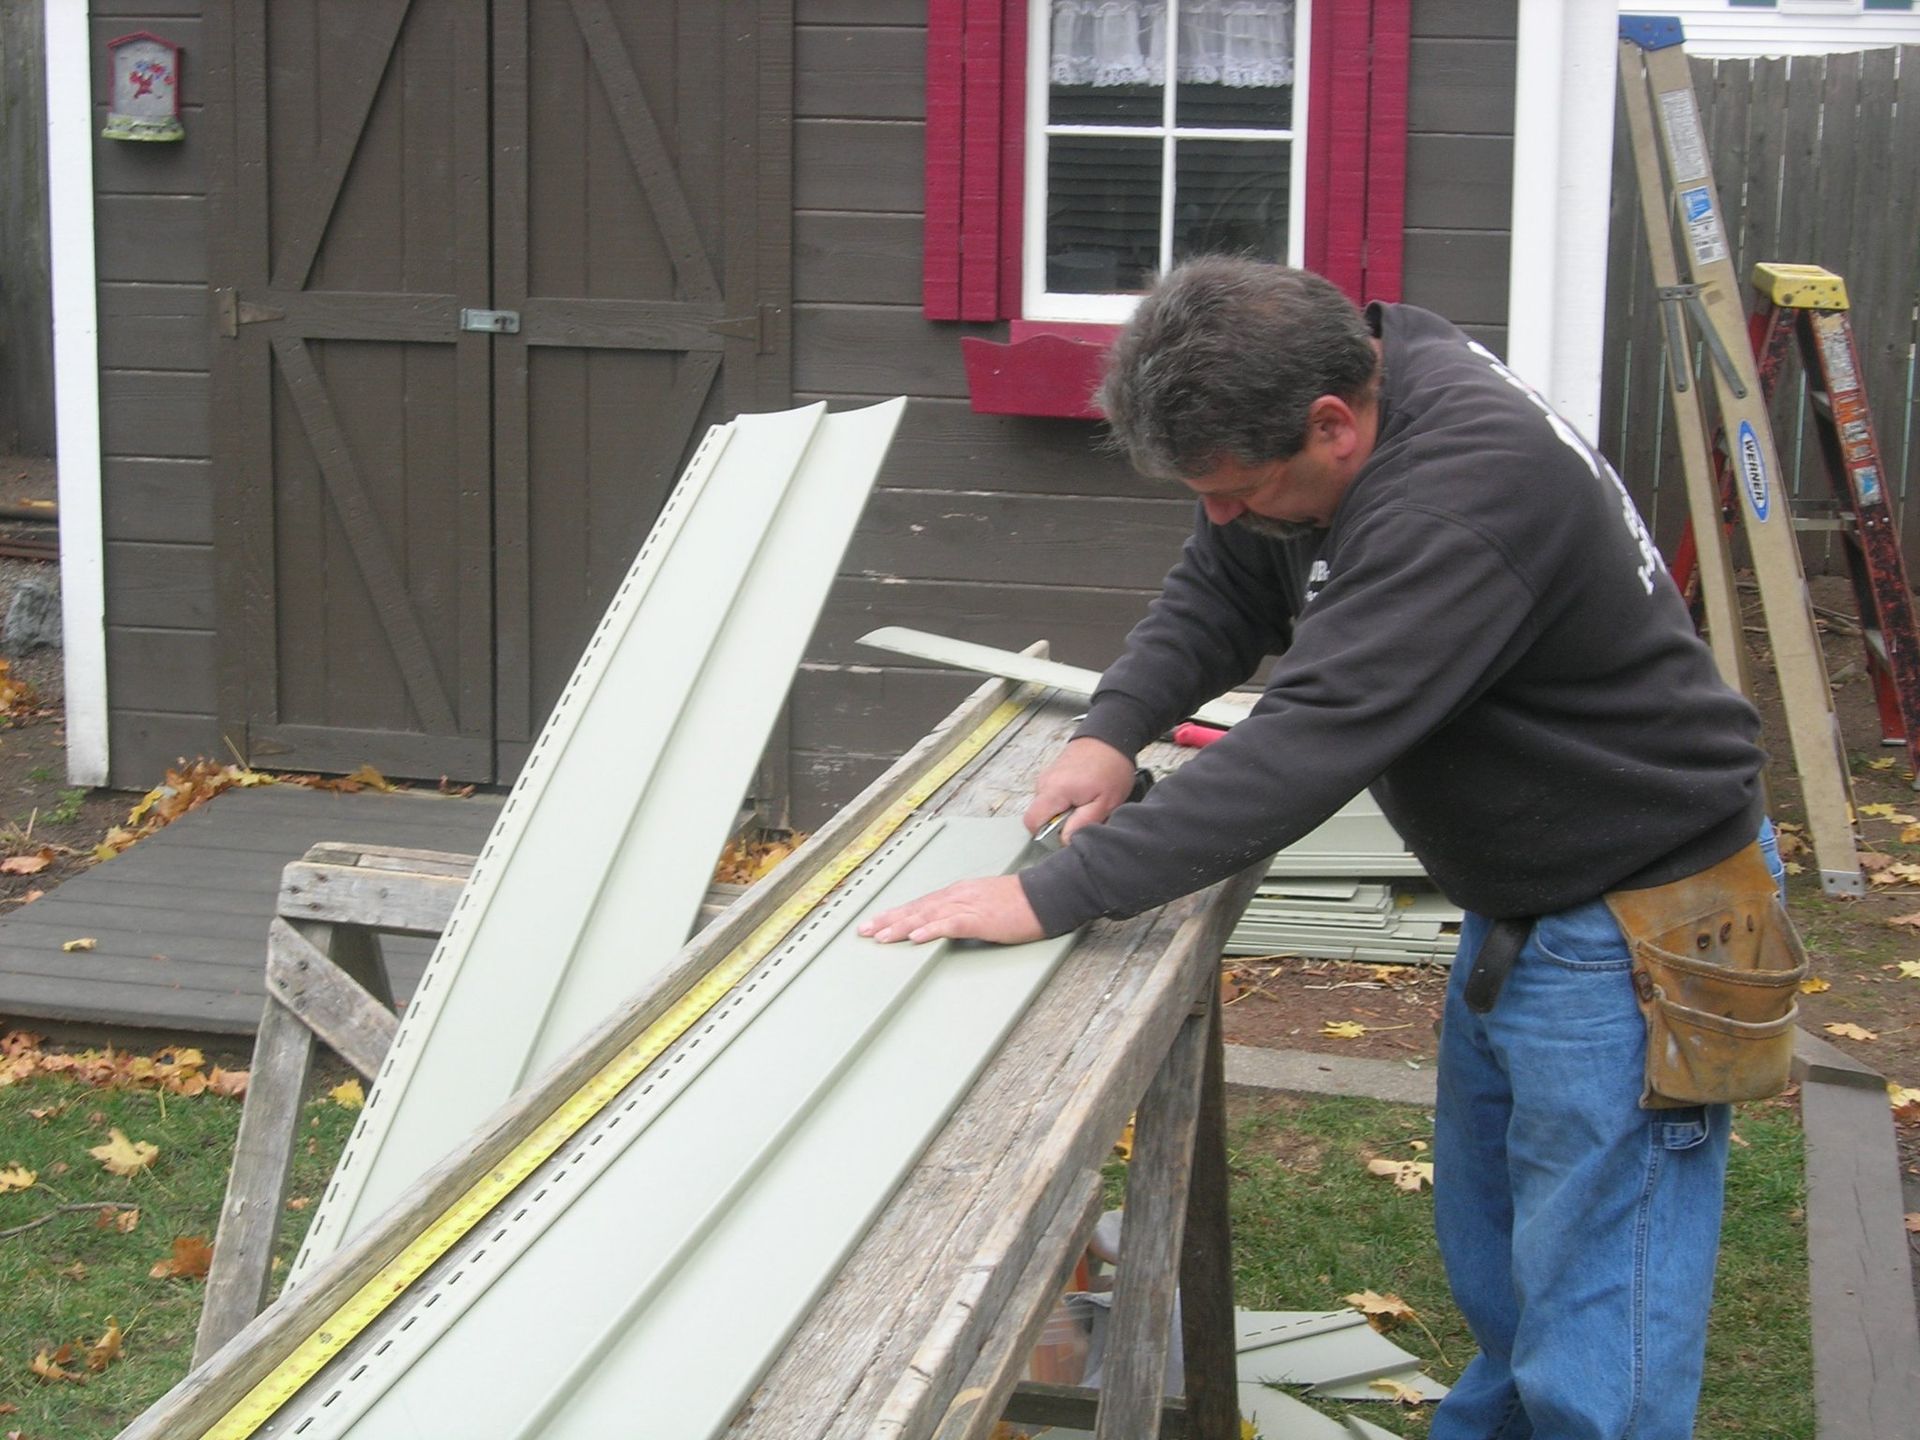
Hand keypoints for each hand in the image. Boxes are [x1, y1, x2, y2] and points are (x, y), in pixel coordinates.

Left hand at [857, 874, 1043, 945]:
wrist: (1045, 895)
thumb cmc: (1020, 903)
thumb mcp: (985, 903)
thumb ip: (964, 911)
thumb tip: (946, 923)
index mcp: (958, 893)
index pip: (920, 904)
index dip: (895, 914)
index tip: (875, 923)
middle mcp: (957, 896)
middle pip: (916, 908)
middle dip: (888, 920)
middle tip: (864, 931)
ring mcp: (968, 905)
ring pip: (926, 915)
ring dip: (900, 926)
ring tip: (880, 936)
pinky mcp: (980, 918)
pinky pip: (950, 924)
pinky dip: (930, 930)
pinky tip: (915, 937)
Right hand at [1023, 737, 1137, 843]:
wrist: (1111, 735)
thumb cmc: (1111, 766)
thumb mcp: (1105, 802)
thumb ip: (1082, 823)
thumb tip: (1064, 841)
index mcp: (1053, 791)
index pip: (1032, 823)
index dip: (1047, 835)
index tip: (1068, 830)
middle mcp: (1044, 783)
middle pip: (1040, 815)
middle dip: (1059, 822)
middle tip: (1084, 813)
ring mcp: (1046, 777)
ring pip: (1048, 806)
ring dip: (1064, 810)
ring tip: (1087, 800)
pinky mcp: (1052, 774)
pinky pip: (1053, 796)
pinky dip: (1066, 799)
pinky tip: (1084, 792)